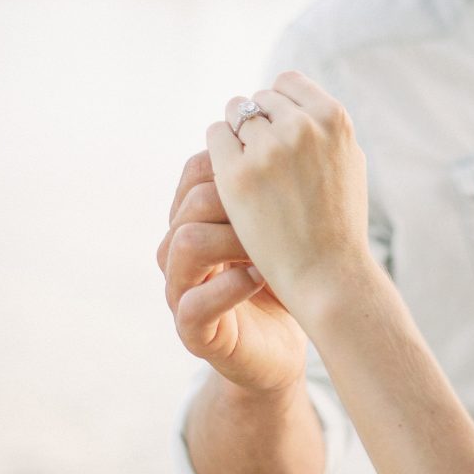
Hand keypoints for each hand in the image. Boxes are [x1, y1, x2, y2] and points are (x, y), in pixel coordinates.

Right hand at [156, 150, 308, 392]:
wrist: (281, 346)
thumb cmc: (282, 281)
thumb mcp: (277, 229)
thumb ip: (272, 189)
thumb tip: (294, 127)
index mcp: (196, 217)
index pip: (197, 170)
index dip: (236, 165)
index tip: (283, 174)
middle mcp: (179, 249)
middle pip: (191, 200)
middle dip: (239, 200)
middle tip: (281, 210)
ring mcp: (180, 290)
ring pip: (184, 241)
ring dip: (234, 238)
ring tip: (270, 247)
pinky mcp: (192, 331)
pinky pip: (194, 302)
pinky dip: (231, 287)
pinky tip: (261, 279)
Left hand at [206, 71, 371, 317]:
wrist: (327, 272)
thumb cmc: (339, 223)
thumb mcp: (348, 163)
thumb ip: (325, 129)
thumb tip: (293, 103)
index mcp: (334, 119)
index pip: (287, 83)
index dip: (278, 108)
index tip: (277, 135)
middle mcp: (302, 127)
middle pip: (258, 98)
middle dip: (256, 124)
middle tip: (261, 161)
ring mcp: (269, 149)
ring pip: (234, 113)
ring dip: (237, 136)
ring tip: (249, 171)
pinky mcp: (238, 175)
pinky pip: (215, 137)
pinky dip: (220, 152)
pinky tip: (232, 179)